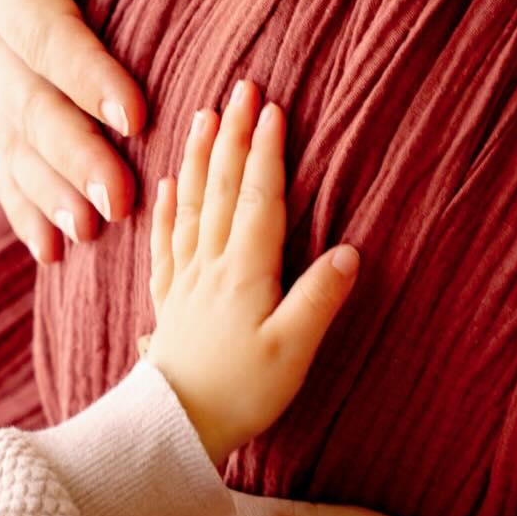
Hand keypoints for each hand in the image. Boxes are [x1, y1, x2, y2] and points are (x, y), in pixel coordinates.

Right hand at [0, 0, 165, 263]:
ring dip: (48, 192)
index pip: (46, 29)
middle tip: (117, 200)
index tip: (135, 114)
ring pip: (15, 140)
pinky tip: (51, 250)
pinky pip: (7, 158)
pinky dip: (25, 205)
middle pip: (28, 100)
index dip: (85, 74)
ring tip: (88, 237)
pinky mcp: (1, 96)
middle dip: (71, 155)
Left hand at [147, 83, 359, 463]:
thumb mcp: (293, 351)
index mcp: (246, 273)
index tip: (272, 107)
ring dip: (201, 158)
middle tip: (240, 87)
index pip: (258, 199)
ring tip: (204, 116)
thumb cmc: (239, 393)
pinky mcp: (169, 302)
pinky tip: (168, 185)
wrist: (173, 428)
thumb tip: (350, 251)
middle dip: (235, 135)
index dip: (266, 152)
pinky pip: (166, 242)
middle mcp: (212, 267)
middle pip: (223, 189)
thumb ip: (319, 299)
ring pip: (192, 205)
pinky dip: (167, 208)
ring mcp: (186, 281)